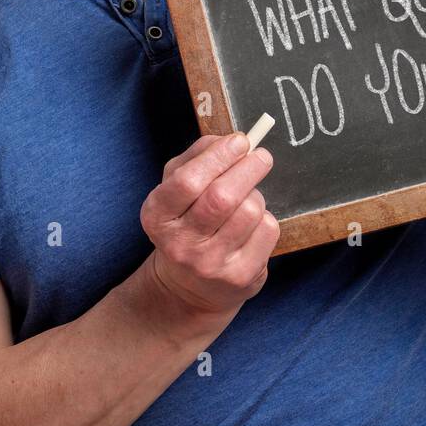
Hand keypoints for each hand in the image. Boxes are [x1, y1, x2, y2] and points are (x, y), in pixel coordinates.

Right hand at [140, 132, 278, 317]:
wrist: (190, 285)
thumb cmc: (187, 220)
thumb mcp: (176, 185)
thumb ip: (198, 155)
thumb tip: (233, 140)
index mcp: (157, 215)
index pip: (187, 182)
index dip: (218, 157)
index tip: (240, 141)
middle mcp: (179, 244)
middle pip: (222, 197)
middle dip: (249, 169)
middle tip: (261, 156)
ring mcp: (210, 264)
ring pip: (250, 211)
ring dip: (256, 195)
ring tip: (248, 199)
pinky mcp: (240, 277)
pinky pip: (267, 230)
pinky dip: (266, 218)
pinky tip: (252, 225)